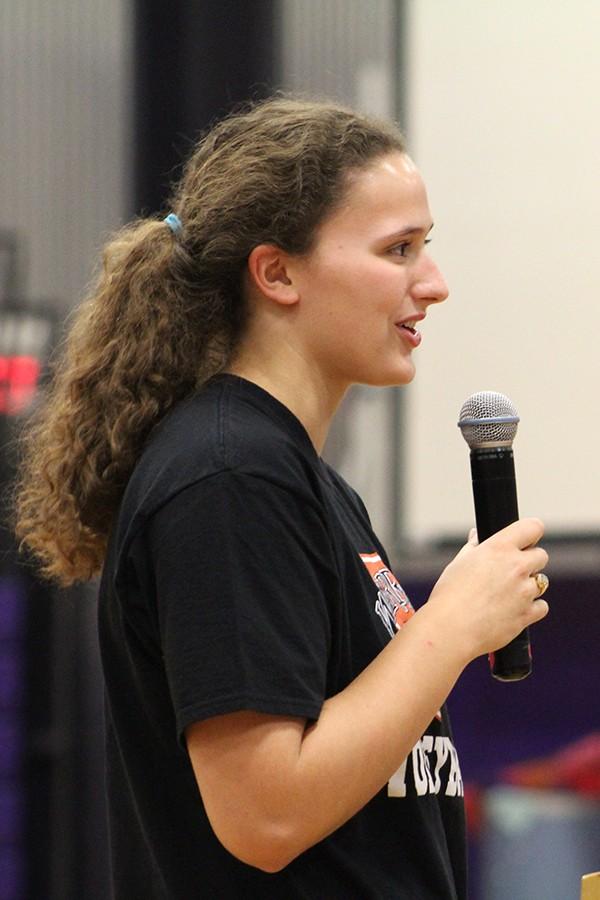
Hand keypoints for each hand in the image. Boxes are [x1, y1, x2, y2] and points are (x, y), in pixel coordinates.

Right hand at [427, 517, 548, 663]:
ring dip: (528, 585)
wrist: (451, 629)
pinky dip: (531, 608)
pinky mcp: (527, 614)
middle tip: (511, 571)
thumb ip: (473, 547)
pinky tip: (514, 609)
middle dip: (530, 561)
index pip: (533, 527)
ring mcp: (525, 591)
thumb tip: (477, 536)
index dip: (531, 532)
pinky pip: (541, 606)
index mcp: (499, 548)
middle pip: (541, 555)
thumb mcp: (458, 563)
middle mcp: (517, 567)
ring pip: (542, 582)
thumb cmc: (449, 595)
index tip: (525, 539)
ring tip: (506, 594)